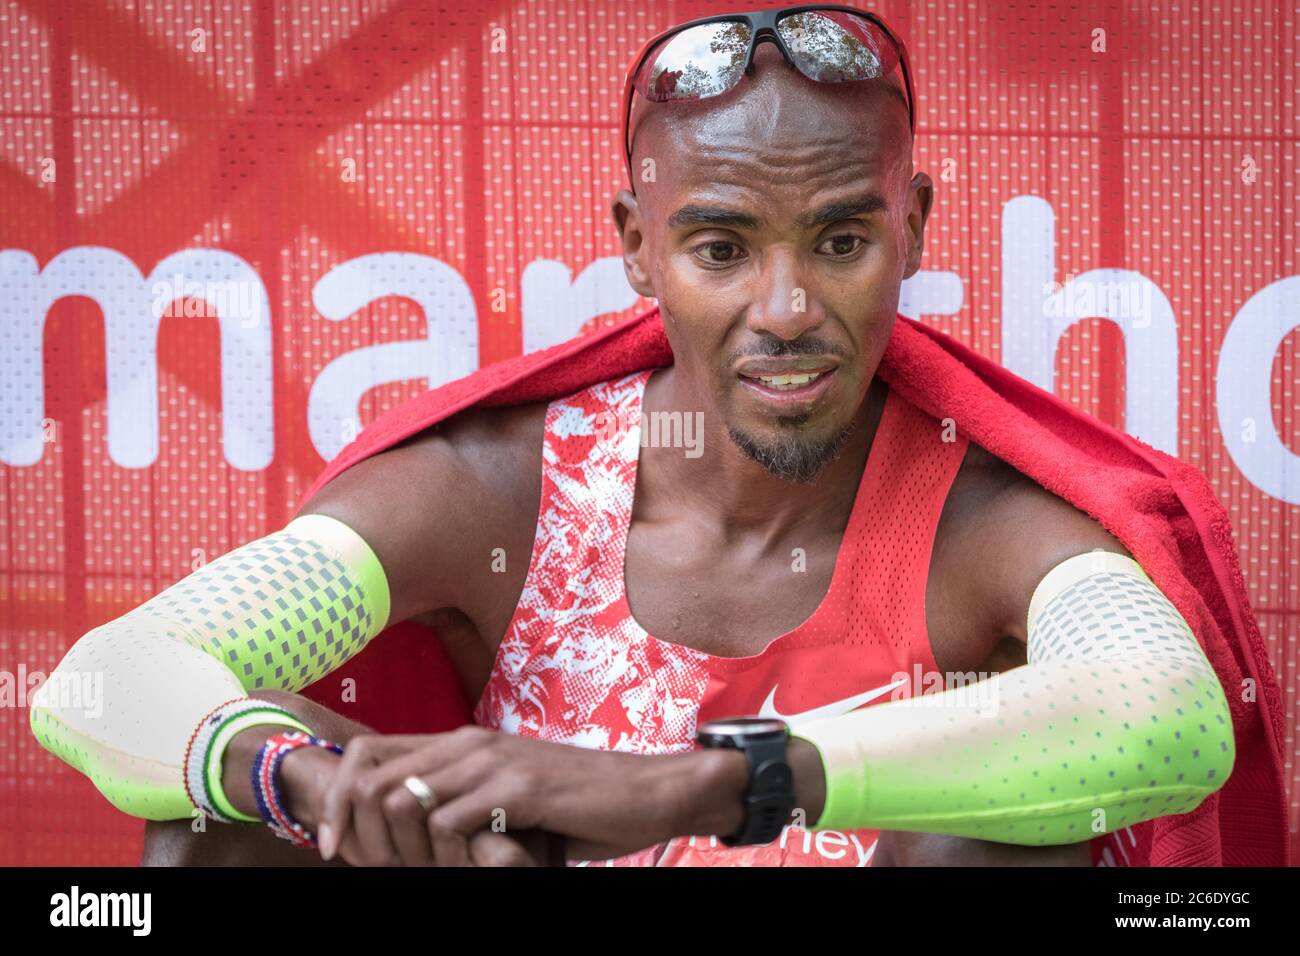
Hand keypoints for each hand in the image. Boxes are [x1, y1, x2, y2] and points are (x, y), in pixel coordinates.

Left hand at [276, 744, 549, 865]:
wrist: (644, 792)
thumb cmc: (576, 805)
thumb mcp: (505, 797)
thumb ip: (460, 801)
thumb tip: (404, 833)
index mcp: (461, 742)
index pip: (367, 752)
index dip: (336, 799)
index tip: (333, 845)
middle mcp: (469, 743)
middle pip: (370, 777)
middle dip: (358, 834)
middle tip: (376, 871)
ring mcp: (493, 761)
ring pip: (402, 801)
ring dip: (402, 852)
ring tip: (427, 874)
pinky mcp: (518, 787)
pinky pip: (449, 823)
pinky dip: (444, 858)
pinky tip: (467, 869)